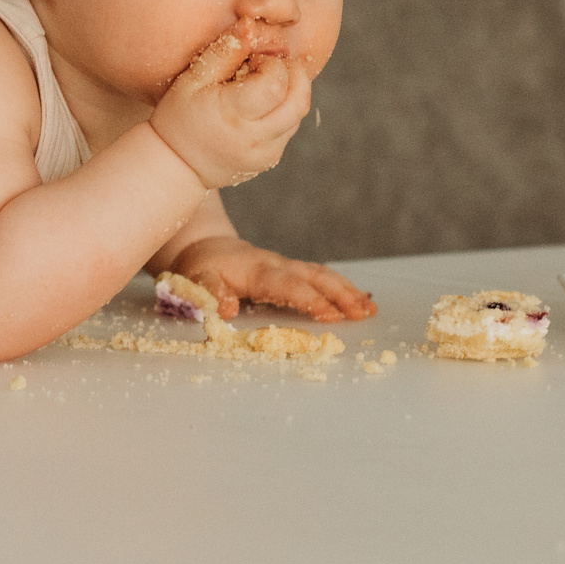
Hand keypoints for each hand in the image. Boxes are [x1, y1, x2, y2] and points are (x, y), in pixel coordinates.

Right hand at [147, 23, 311, 189]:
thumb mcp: (191, 79)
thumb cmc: (179, 117)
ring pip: (299, 115)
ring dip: (292, 92)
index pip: (276, 84)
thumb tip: (249, 26)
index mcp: (233, 115)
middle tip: (274, 65)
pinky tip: (261, 104)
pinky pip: (290, 128)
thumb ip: (223, 52)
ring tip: (265, 84)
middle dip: (295, 75)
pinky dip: (284, 110)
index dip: (273, 64)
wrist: (176, 165)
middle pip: (299, 102)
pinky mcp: (270, 159)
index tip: (255, 60)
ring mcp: (266, 153)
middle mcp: (255, 138)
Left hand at [168, 236, 375, 323]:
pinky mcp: (293, 271)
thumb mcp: (195, 281)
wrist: (206, 249)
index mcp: (256, 270)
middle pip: (314, 275)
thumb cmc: (202, 269)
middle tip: (362, 313)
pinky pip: (321, 277)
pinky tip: (361, 302)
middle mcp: (277, 265)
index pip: (287, 284)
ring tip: (369, 309)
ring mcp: (287, 266)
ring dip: (347, 290)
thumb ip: (208, 293)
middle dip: (340, 293)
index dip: (309, 299)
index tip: (330, 315)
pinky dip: (342, 288)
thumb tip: (224, 309)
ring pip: (322, 274)